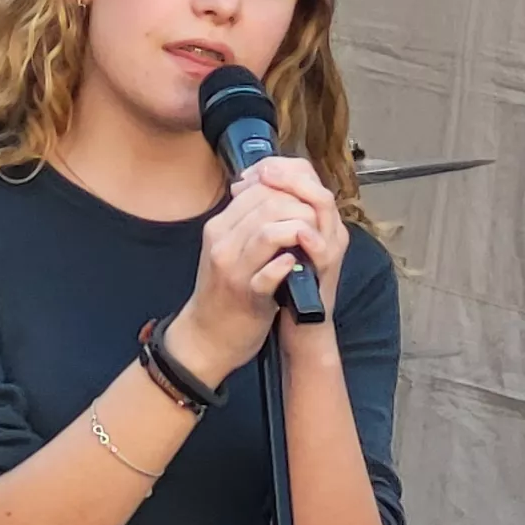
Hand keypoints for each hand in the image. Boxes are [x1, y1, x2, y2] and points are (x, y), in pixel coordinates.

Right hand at [173, 155, 347, 377]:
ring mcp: (233, 269)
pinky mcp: (247, 296)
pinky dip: (287, 265)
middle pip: (268, 204)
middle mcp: (222, 243)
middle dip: (301, 207)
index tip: (307, 203)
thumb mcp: (228, 248)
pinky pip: (269, 273)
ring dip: (299, 230)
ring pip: (269, 232)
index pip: (259, 189)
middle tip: (316, 220)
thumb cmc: (224, 290)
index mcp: (219, 227)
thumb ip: (246, 222)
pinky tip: (297, 264)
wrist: (207, 336)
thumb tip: (274, 194)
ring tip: (312, 238)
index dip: (291, 190)